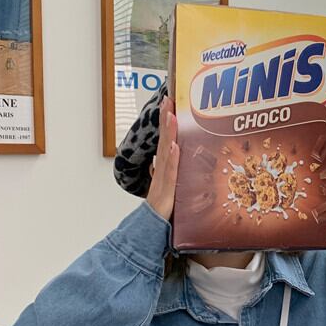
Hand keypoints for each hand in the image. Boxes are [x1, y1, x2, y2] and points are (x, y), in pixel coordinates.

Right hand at [146, 94, 179, 220]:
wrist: (151, 225)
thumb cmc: (161, 206)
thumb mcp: (170, 184)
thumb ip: (172, 170)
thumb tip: (174, 156)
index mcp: (163, 166)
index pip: (165, 139)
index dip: (166, 122)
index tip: (168, 103)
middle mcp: (161, 169)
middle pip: (163, 140)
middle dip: (165, 119)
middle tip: (167, 100)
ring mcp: (163, 178)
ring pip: (166, 152)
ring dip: (168, 133)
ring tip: (171, 116)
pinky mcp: (167, 190)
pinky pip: (170, 172)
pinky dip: (172, 159)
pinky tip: (174, 146)